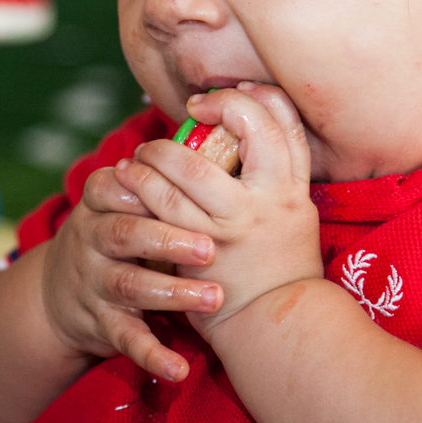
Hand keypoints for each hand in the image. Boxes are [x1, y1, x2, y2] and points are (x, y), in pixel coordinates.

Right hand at [40, 165, 222, 381]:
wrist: (59, 293)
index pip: (110, 187)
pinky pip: (127, 340)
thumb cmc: (115, 233)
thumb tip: (224, 137)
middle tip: (210, 247)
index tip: (179, 184)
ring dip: (171, 292)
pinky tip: (179, 369)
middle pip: (123, 233)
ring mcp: (94, 283)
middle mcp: (92, 240)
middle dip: (166, 239)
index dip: (139, 188)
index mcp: (100, 203)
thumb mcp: (121, 201)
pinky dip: (152, 355)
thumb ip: (160, 177)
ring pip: (128, 285)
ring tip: (213, 296)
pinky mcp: (101, 324)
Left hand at [113, 83, 322, 343]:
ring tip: (140, 153)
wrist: (275, 325)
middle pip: (246, 129)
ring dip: (158, 153)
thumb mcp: (294, 214)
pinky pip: (163, 209)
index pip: (283, 122)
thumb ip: (276, 175)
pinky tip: (127, 180)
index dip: (252, 97)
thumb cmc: (279, 266)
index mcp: (294, 189)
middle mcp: (270, 200)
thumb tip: (244, 125)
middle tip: (187, 113)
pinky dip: (140, 187)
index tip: (225, 99)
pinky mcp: (202, 250)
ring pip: (190, 170)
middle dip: (214, 108)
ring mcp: (236, 225)